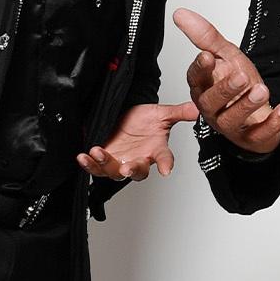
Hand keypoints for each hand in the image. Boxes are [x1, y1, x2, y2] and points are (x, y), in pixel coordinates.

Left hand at [77, 101, 200, 180]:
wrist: (126, 117)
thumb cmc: (143, 119)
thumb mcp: (161, 113)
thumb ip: (178, 112)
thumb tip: (196, 108)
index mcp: (155, 150)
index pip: (164, 158)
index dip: (166, 164)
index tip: (166, 171)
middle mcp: (139, 160)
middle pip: (138, 172)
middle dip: (132, 170)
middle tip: (126, 168)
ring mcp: (120, 162)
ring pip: (113, 172)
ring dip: (104, 164)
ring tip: (97, 152)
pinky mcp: (104, 161)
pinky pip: (96, 167)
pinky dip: (89, 164)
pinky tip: (83, 156)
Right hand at [175, 8, 279, 154]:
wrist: (259, 112)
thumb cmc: (239, 85)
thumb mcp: (226, 56)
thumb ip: (206, 37)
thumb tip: (181, 14)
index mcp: (204, 87)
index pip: (196, 79)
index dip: (200, 69)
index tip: (208, 57)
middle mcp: (213, 108)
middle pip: (211, 102)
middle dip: (225, 89)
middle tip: (241, 76)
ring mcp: (231, 125)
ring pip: (233, 119)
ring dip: (248, 104)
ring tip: (262, 90)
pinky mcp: (252, 137)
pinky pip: (261, 133)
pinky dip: (275, 121)